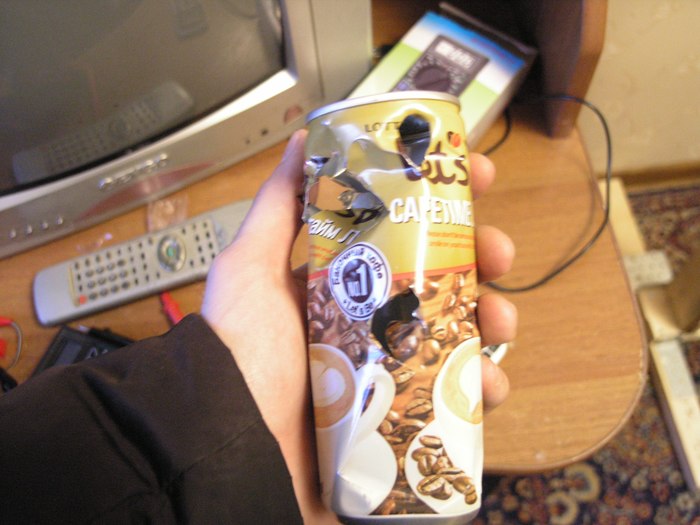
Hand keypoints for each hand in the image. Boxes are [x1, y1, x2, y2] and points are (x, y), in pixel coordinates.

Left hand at [202, 130, 515, 522]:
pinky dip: (479, 390)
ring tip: (499, 324)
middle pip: (443, 279)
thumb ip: (276, 206)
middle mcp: (370, 320)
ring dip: (492, 321)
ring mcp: (390, 367)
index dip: (443, 203)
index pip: (402, 231)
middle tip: (498, 254)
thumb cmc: (241, 351)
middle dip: (481, 259)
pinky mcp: (402, 416)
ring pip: (459, 335)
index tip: (477, 176)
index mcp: (343, 281)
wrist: (234, 446)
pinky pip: (454, 398)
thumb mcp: (250, 268)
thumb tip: (302, 140)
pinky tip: (485, 385)